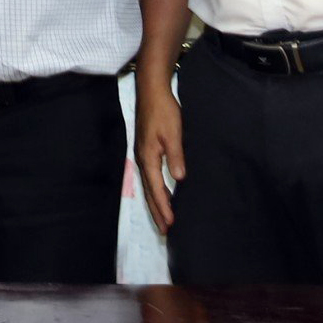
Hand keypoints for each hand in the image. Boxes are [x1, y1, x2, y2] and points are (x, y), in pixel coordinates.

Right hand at [136, 78, 186, 231]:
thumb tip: (180, 179)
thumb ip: (176, 156)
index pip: (156, 189)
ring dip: (156, 202)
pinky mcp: (145, 150)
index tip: (171, 224)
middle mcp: (142, 159)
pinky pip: (150, 177)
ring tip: (164, 218)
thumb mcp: (174, 133)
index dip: (164, 207)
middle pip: (149, 192)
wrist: (151, 90)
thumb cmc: (164, 111)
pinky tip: (164, 193)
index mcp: (148, 157)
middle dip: (157, 211)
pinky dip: (156, 190)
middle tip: (165, 231)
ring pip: (148, 185)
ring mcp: (142, 155)